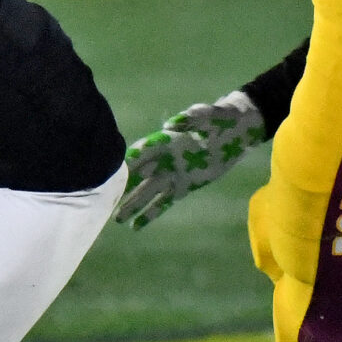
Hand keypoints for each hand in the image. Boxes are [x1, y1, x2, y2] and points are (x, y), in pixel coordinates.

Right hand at [115, 91, 266, 226]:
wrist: (237, 131)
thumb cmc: (222, 118)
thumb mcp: (211, 115)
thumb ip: (192, 117)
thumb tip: (169, 125)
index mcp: (168, 140)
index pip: (143, 151)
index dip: (129, 161)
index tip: (113, 172)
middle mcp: (165, 159)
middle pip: (139, 175)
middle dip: (124, 187)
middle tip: (105, 200)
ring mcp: (173, 174)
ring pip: (148, 192)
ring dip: (133, 204)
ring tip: (116, 218)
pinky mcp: (183, 187)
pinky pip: (163, 202)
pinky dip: (151, 214)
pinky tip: (136, 226)